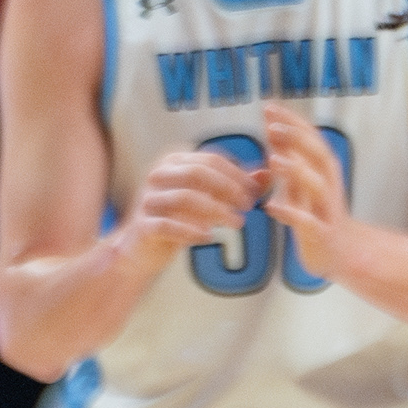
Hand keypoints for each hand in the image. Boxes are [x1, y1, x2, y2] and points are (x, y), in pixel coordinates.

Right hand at [111, 143, 265, 268]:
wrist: (141, 248)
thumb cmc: (178, 218)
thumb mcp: (207, 199)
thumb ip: (235, 185)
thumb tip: (267, 173)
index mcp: (174, 162)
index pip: (210, 159)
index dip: (236, 174)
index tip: (255, 191)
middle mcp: (159, 175)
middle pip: (197, 173)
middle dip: (228, 188)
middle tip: (248, 205)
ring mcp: (148, 199)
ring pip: (185, 197)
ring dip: (216, 210)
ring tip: (237, 223)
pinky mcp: (143, 224)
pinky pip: (168, 225)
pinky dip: (191, 230)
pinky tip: (208, 236)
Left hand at [257, 101, 355, 256]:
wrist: (341, 252)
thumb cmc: (318, 213)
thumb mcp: (302, 181)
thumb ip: (288, 155)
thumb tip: (272, 127)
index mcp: (324, 170)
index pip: (310, 138)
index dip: (291, 121)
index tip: (269, 106)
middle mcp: (329, 185)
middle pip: (318, 155)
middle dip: (297, 138)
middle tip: (272, 127)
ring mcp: (327, 209)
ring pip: (317, 185)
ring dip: (296, 170)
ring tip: (274, 160)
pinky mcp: (322, 234)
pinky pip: (308, 222)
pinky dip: (291, 213)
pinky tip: (271, 207)